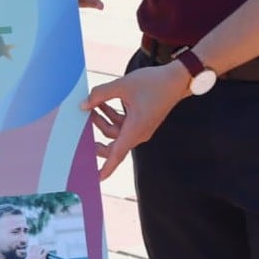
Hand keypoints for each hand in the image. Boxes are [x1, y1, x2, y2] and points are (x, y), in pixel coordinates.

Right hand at [25, 244, 49, 258]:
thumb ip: (32, 257)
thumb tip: (35, 254)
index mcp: (29, 256)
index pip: (31, 247)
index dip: (35, 246)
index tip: (37, 247)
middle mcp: (32, 255)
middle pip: (36, 247)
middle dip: (39, 247)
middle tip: (42, 249)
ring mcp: (37, 256)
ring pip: (40, 248)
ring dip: (43, 249)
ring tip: (44, 251)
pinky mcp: (42, 257)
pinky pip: (45, 251)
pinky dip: (47, 251)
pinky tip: (47, 252)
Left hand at [81, 62, 188, 178]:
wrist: (177, 79)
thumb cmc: (154, 83)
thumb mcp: (123, 85)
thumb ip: (100, 94)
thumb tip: (83, 104)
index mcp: (135, 129)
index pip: (117, 154)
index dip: (106, 168)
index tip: (95, 179)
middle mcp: (138, 133)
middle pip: (112, 145)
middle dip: (96, 138)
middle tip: (80, 129)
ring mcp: (140, 127)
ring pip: (115, 131)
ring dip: (102, 120)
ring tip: (91, 104)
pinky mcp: (141, 120)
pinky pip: (122, 123)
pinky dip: (111, 114)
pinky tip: (102, 102)